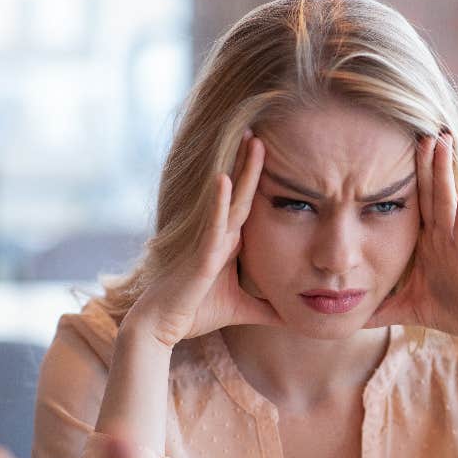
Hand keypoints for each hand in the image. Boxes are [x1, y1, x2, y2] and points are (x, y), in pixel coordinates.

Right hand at [129, 131, 278, 347]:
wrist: (162, 327)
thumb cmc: (195, 312)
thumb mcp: (242, 310)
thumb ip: (268, 310)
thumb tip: (294, 318)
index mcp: (228, 243)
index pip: (250, 206)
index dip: (262, 181)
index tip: (279, 156)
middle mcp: (219, 235)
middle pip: (241, 193)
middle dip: (252, 162)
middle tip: (263, 130)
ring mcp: (208, 240)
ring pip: (229, 199)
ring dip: (241, 169)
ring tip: (252, 139)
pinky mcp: (200, 253)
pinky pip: (212, 223)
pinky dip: (218, 201)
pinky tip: (225, 178)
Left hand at [365, 133, 457, 350]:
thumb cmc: (452, 312)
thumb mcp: (405, 308)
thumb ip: (379, 310)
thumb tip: (348, 319)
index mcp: (428, 241)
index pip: (413, 202)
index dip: (403, 177)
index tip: (386, 150)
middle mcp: (442, 234)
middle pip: (430, 191)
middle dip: (423, 161)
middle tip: (413, 128)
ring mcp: (456, 240)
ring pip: (447, 198)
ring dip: (443, 169)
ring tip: (439, 139)